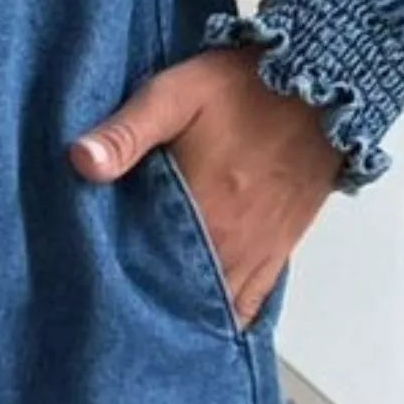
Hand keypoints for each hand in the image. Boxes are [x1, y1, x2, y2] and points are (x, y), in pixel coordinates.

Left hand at [66, 43, 343, 328]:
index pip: (145, 271)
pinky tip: (201, 321)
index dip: (117, 284)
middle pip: (178, 297)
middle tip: (115, 307)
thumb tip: (79, 162)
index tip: (92, 285)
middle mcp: (229, 246)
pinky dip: (225, 316)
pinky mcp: (278, 249)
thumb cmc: (244, 87)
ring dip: (184, 312)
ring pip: (213, 307)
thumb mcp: (175, 95)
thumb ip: (127, 132)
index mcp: (199, 215)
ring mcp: (256, 253)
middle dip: (147, 304)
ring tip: (151, 314)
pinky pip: (251, 304)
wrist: (324, 83)